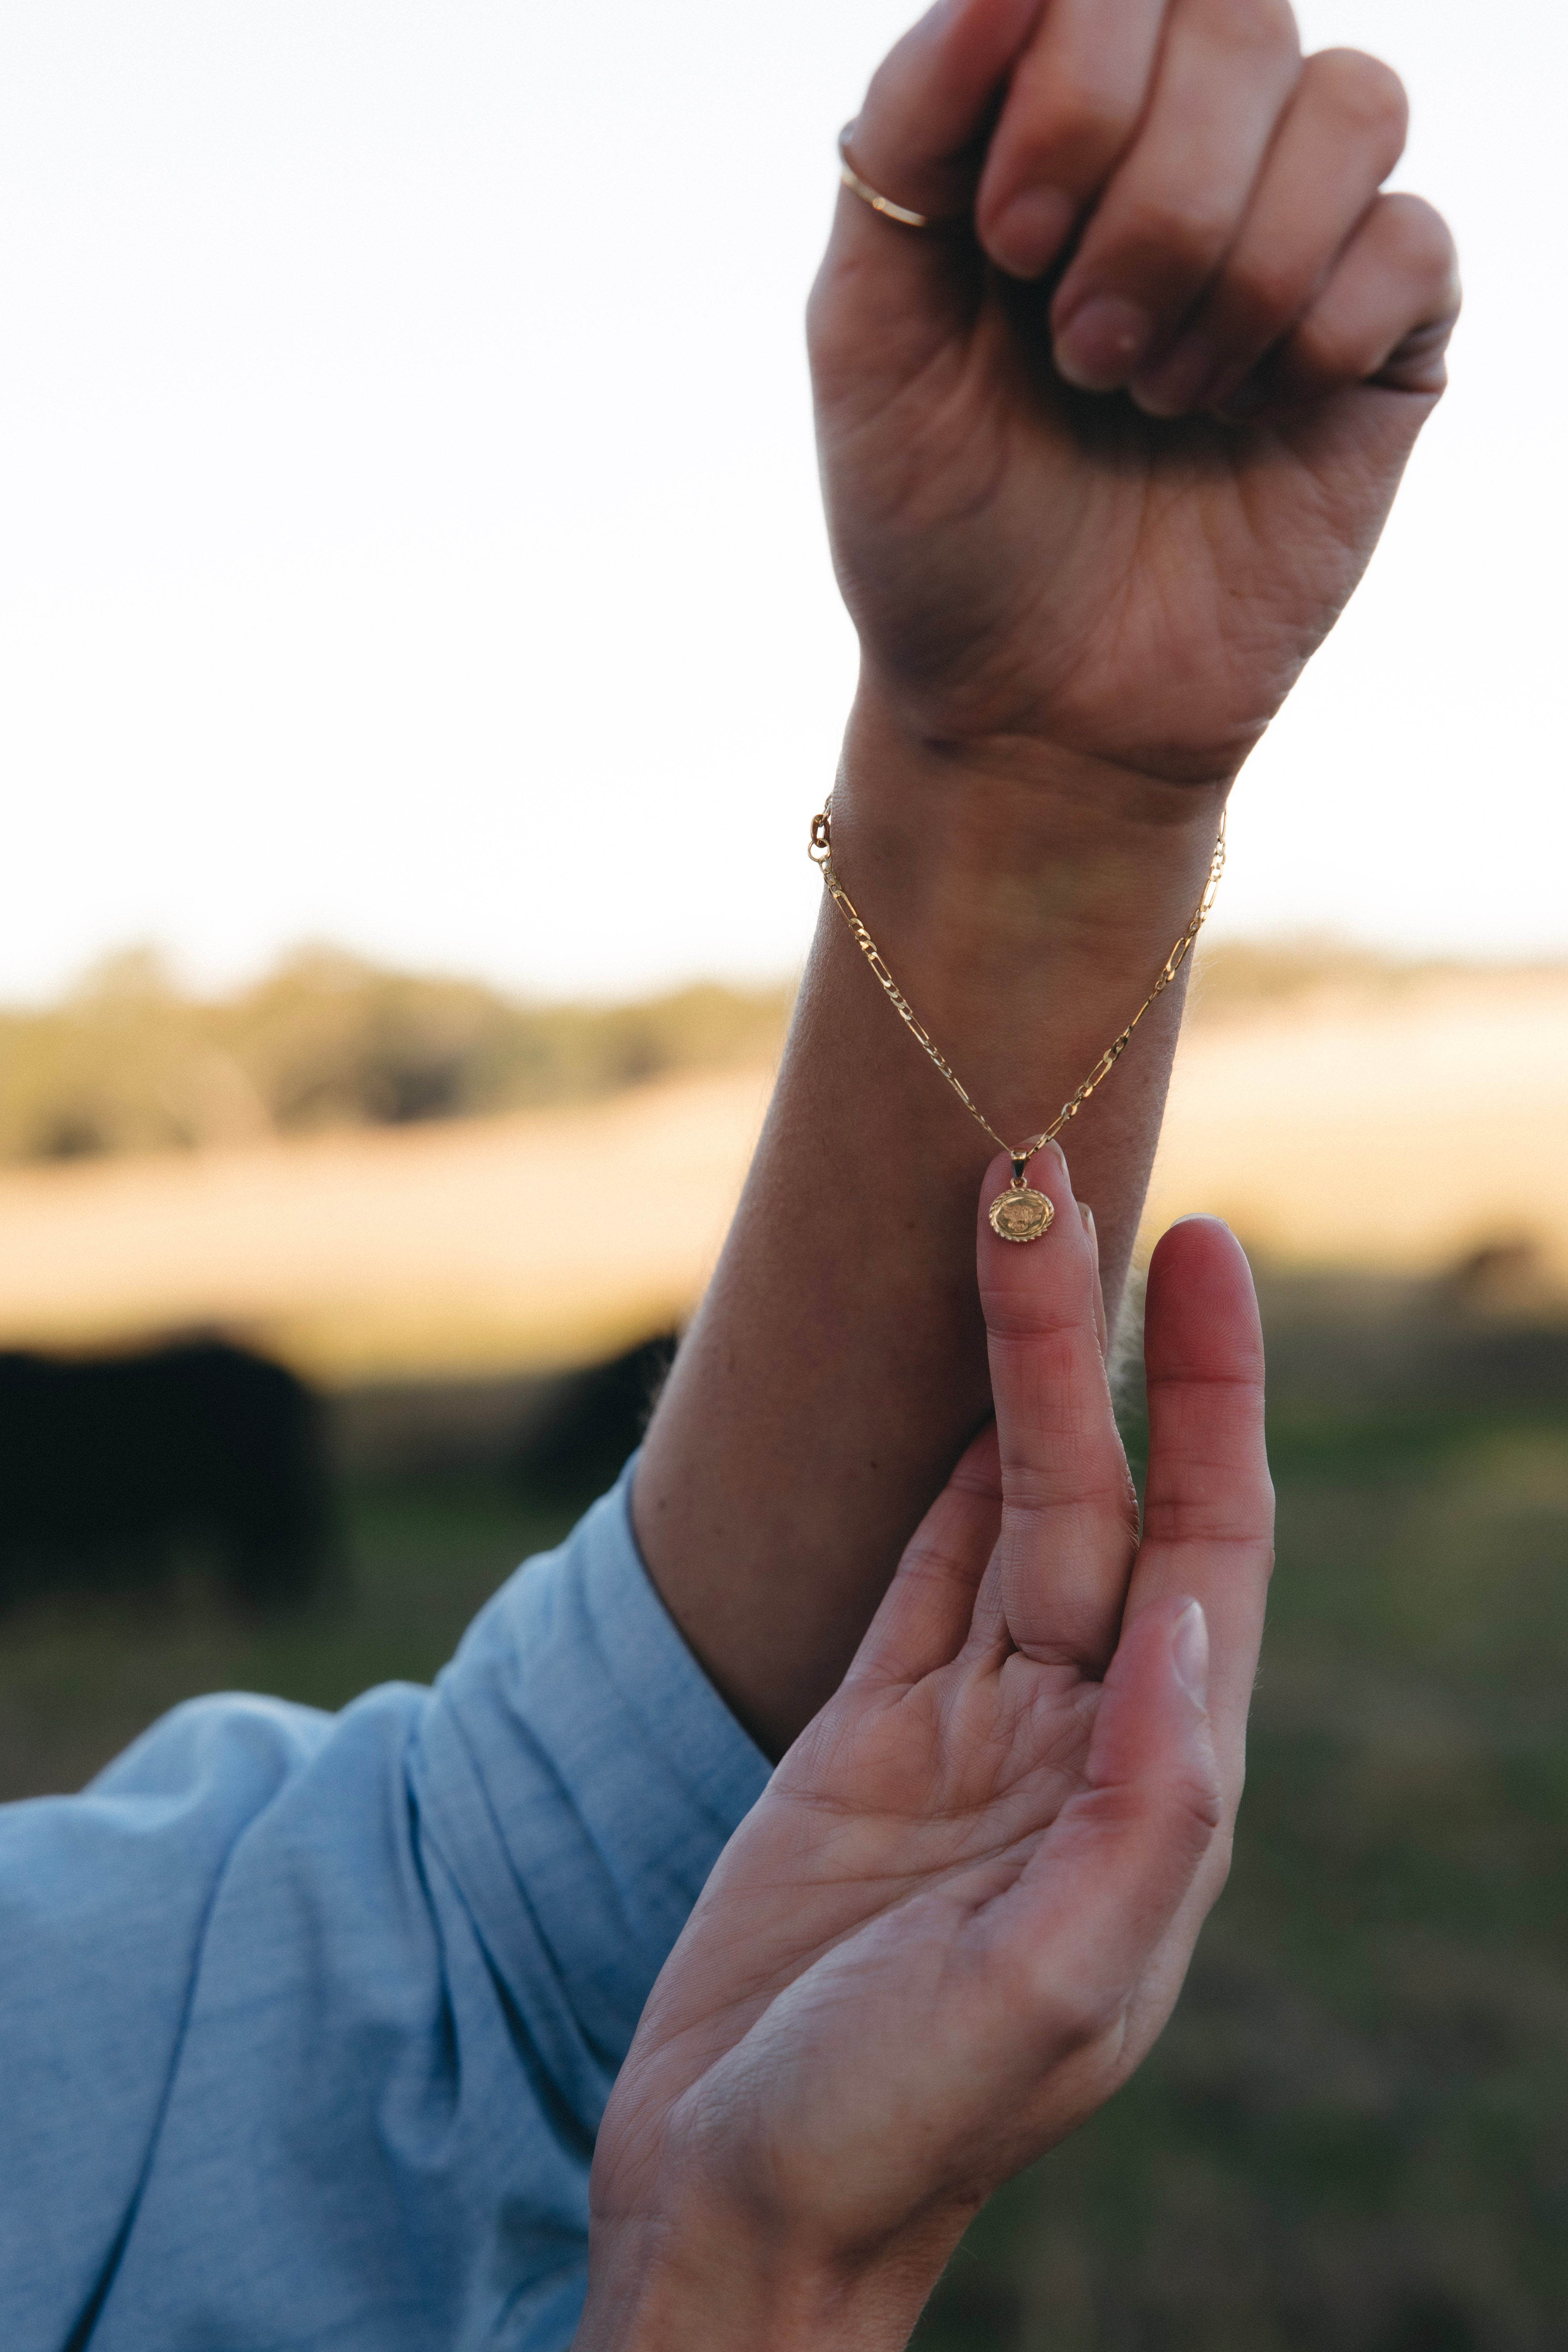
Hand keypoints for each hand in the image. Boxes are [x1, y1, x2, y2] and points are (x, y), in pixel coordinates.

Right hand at [581, 1155, 1273, 2348]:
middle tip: (1052, 1180)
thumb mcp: (1047, 1995)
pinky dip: (945, 1470)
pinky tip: (964, 1386)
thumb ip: (1138, 1810)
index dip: (1211, 1403)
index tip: (1198, 1255)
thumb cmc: (896, 2133)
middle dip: (1089, 1343)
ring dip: (1010, 1375)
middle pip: (1101, 1500)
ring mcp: (969, 1731)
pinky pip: (926, 1569)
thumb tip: (1184, 1625)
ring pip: (1008, 1509)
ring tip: (1003, 1229)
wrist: (738, 2203)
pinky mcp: (868, 1735)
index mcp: (1148, 1801)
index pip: (1208, 1556)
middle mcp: (1075, 1743)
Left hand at [810, 0, 1459, 787]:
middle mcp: (1184, 154)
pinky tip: (1246, 412)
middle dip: (1150, 189)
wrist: (1031, 711)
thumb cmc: (940, 532)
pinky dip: (1317, 327)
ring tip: (1151, 394)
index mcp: (1051, 127)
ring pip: (1349, 102)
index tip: (1010, 242)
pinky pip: (1412, 237)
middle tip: (1077, 348)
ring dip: (1230, 265)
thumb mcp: (865, 334)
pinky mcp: (1383, 335)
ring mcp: (1298, 237)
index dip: (1077, 77)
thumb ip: (906, 135)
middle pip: (1242, 12)